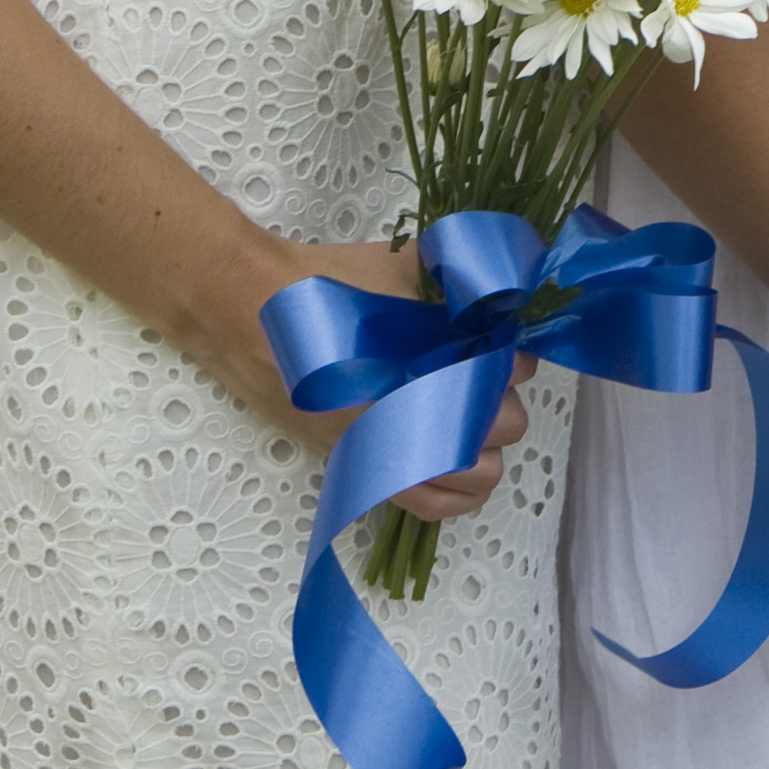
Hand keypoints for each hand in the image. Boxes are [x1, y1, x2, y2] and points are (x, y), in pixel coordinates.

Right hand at [233, 237, 533, 519]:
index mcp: (431, 359)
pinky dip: (454, 491)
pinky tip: (456, 464)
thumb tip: (505, 288)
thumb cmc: (330, 286)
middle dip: (501, 399)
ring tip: (467, 416)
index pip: (509, 374)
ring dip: (485, 445)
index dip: (515, 358)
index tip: (503, 343)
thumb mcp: (406, 266)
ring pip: (476, 472)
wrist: (253, 312)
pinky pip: (427, 503)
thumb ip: (460, 280)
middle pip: (502, 424)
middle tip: (481, 375)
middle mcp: (414, 411)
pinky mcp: (363, 465)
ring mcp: (389, 445)